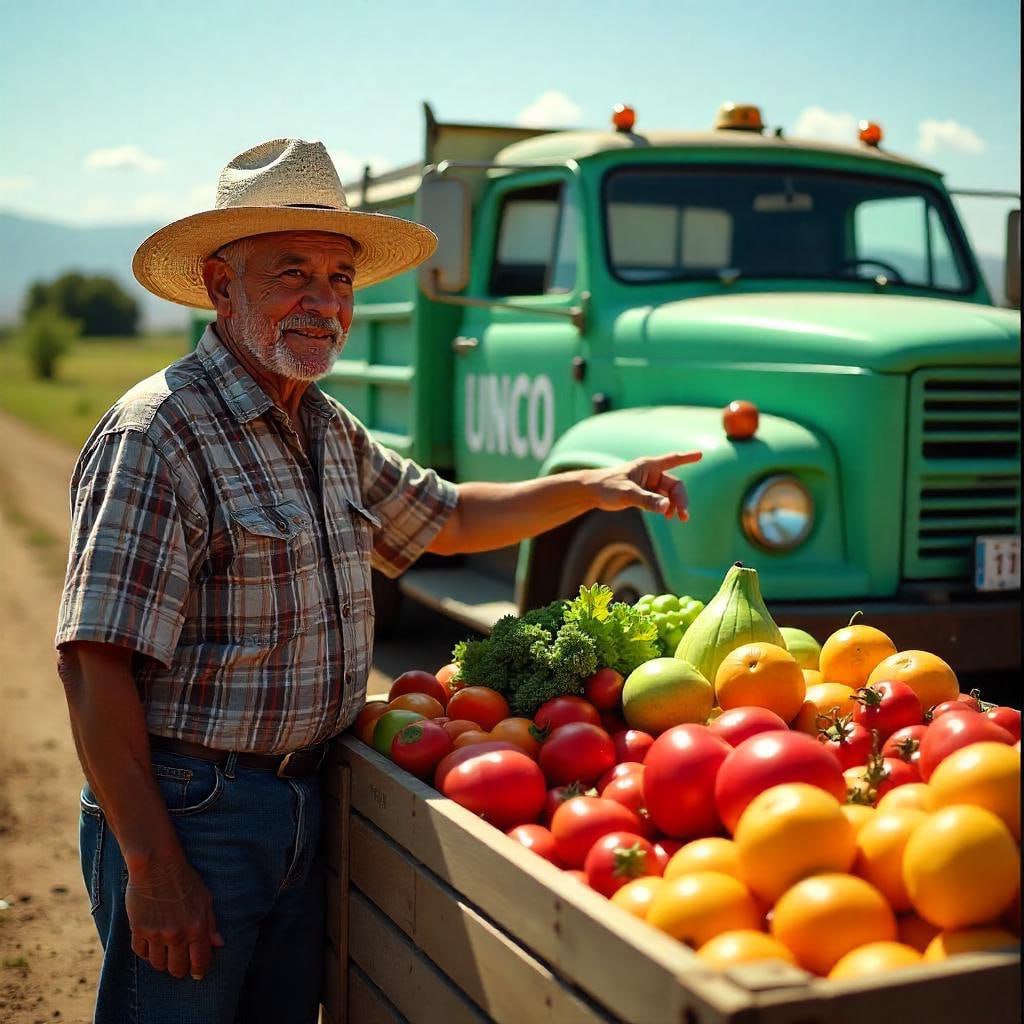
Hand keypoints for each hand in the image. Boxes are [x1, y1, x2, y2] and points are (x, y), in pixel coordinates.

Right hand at [126, 855, 223, 980]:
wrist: (157, 864)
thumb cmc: (184, 879)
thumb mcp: (205, 898)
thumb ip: (211, 923)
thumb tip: (219, 943)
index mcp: (197, 928)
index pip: (199, 961)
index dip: (199, 970)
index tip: (197, 974)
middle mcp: (177, 935)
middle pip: (176, 969)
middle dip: (179, 969)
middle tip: (179, 964)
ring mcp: (156, 934)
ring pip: (158, 964)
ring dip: (162, 961)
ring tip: (164, 951)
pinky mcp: (138, 930)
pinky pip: (141, 953)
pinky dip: (146, 951)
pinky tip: (150, 942)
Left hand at [584, 451, 701, 520]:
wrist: (592, 492)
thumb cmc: (607, 486)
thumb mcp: (627, 493)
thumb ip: (647, 501)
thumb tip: (667, 508)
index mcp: (648, 466)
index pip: (672, 459)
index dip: (687, 458)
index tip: (701, 454)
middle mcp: (650, 474)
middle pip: (674, 486)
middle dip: (680, 500)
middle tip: (683, 516)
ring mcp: (648, 484)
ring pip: (668, 495)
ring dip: (674, 506)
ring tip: (676, 518)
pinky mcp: (644, 494)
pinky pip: (660, 501)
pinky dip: (665, 508)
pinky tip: (667, 516)